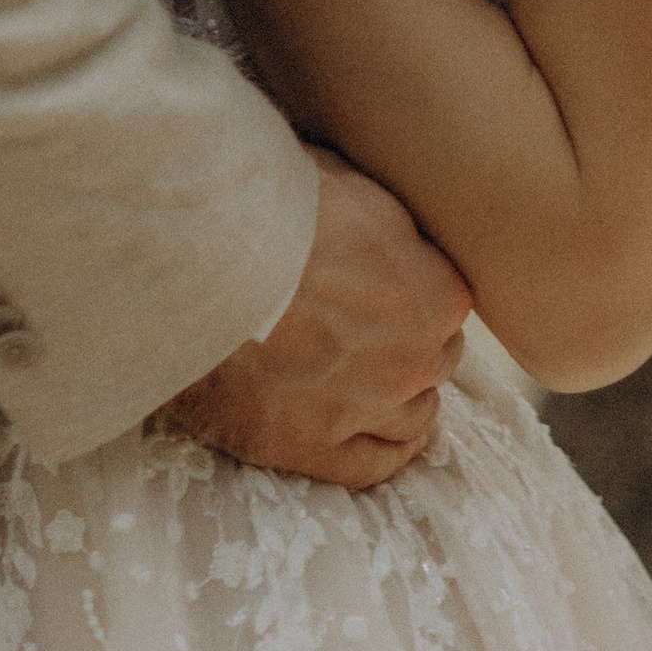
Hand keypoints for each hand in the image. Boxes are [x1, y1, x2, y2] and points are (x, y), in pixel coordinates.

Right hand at [167, 147, 472, 486]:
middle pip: (434, 361)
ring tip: (376, 387)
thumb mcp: (350, 183)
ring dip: (402, 402)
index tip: (392, 291)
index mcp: (436, 293)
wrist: (202, 268)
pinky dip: (384, 454)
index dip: (418, 296)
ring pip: (413, 419)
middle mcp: (414, 359)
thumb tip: (390, 216)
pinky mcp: (314, 448)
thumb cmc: (275, 214)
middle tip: (373, 333)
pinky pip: (373, 467)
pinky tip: (379, 437)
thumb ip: (387, 217)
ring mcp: (366, 409)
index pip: (448, 304)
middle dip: (411, 347)